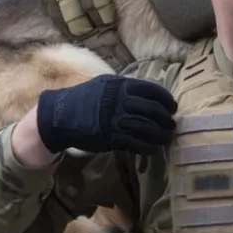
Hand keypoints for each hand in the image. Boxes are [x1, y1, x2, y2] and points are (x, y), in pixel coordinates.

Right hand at [36, 74, 177, 154]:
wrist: (59, 116)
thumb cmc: (83, 99)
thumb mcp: (104, 84)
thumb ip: (124, 88)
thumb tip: (146, 93)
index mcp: (120, 86)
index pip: (151, 90)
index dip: (165, 99)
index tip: (172, 106)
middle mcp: (120, 101)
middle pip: (152, 110)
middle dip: (166, 119)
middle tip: (171, 124)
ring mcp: (115, 120)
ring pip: (147, 128)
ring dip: (160, 135)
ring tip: (166, 138)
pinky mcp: (111, 138)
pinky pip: (136, 143)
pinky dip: (148, 147)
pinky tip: (152, 148)